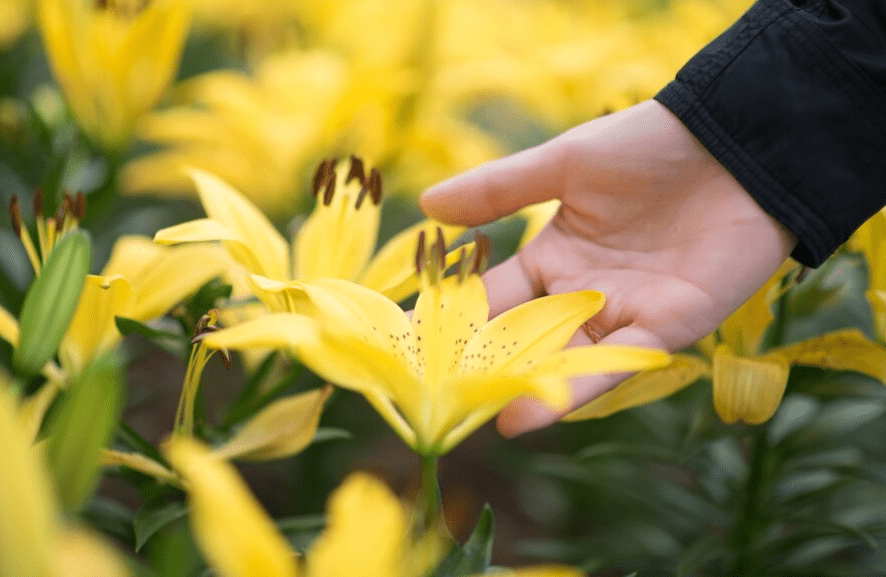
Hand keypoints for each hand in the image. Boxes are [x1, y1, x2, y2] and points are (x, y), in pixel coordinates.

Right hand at [420, 100, 796, 436]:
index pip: (489, 296)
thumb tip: (427, 205)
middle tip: (428, 398)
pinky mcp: (667, 326)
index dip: (448, 318)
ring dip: (522, 389)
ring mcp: (622, 314)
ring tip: (475, 418)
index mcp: (552, 255)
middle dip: (479, 367)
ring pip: (564, 360)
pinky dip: (575, 389)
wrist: (735, 142)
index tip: (401, 343)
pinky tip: (527, 412)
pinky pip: (616, 361)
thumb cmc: (649, 144)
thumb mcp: (565, 161)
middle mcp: (581, 292)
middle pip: (521, 339)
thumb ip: (500, 188)